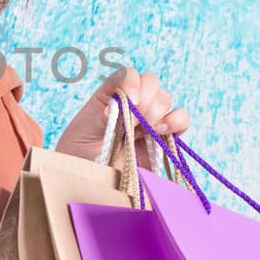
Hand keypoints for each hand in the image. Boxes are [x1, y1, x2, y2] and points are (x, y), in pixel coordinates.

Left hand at [52, 65, 189, 168]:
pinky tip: (161, 131)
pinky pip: (180, 121)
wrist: (89, 184)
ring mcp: (149, 121)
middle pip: (151, 83)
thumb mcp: (85, 130)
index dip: (132, 83)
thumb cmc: (79, 155)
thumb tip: (124, 103)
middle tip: (131, 123)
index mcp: (111, 96)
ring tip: (144, 129)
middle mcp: (132, 105)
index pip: (128, 75)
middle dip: (144, 100)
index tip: (128, 101)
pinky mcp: (163, 140)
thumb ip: (105, 114)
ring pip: (165, 99)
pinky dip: (176, 122)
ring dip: (156, 112)